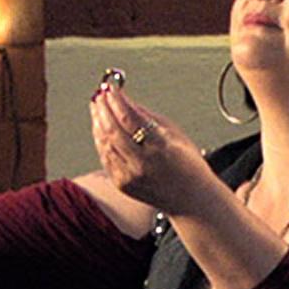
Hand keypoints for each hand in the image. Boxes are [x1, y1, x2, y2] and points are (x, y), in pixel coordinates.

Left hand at [89, 76, 225, 221]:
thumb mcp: (174, 133)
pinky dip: (100, 140)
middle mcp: (142, 163)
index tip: (111, 88)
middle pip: (113, 130)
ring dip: (98, 122)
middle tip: (99, 94)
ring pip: (105, 144)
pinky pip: (105, 158)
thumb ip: (147, 116)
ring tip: (96, 107)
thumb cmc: (188, 164)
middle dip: (103, 109)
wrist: (192, 199)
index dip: (117, 101)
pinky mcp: (122, 184)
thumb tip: (125, 100)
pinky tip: (100, 128)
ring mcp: (130, 176)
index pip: (129, 118)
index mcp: (159, 147)